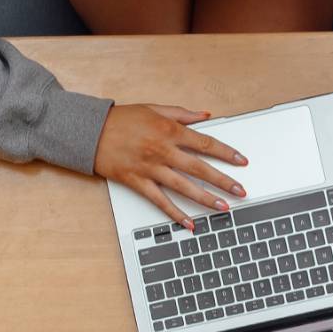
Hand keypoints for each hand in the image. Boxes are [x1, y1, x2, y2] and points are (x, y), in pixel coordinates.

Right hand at [94, 104, 247, 228]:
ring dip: (206, 198)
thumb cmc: (121, 119)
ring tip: (223, 207)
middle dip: (223, 180)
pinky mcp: (137, 182)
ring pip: (184, 187)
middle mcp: (162, 150)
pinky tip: (189, 222)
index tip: (242, 161)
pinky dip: (175, 213)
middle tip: (241, 191)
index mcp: (169, 130)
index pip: (205, 143)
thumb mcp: (154, 109)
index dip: (226, 153)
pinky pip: (160, 200)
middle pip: (200, 168)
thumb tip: (206, 115)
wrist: (91, 131)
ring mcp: (150, 168)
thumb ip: (182, 114)